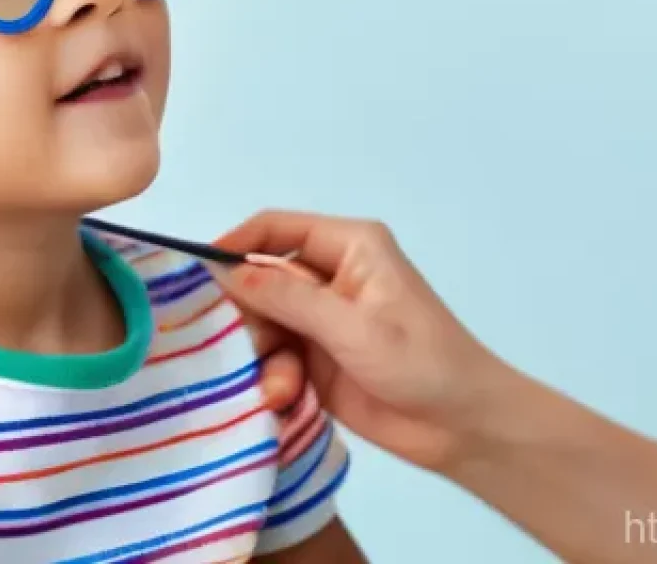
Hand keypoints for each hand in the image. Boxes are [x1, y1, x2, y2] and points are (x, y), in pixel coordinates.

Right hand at [215, 209, 503, 472]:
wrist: (462, 427)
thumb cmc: (420, 362)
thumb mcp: (351, 326)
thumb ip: (286, 298)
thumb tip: (225, 271)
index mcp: (348, 246)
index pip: (276, 228)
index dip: (234, 244)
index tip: (195, 274)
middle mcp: (329, 275)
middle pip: (261, 280)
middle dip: (248, 316)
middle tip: (244, 349)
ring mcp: (321, 317)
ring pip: (262, 323)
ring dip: (262, 355)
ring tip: (279, 386)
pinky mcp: (316, 356)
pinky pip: (274, 356)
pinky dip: (274, 377)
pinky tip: (286, 400)